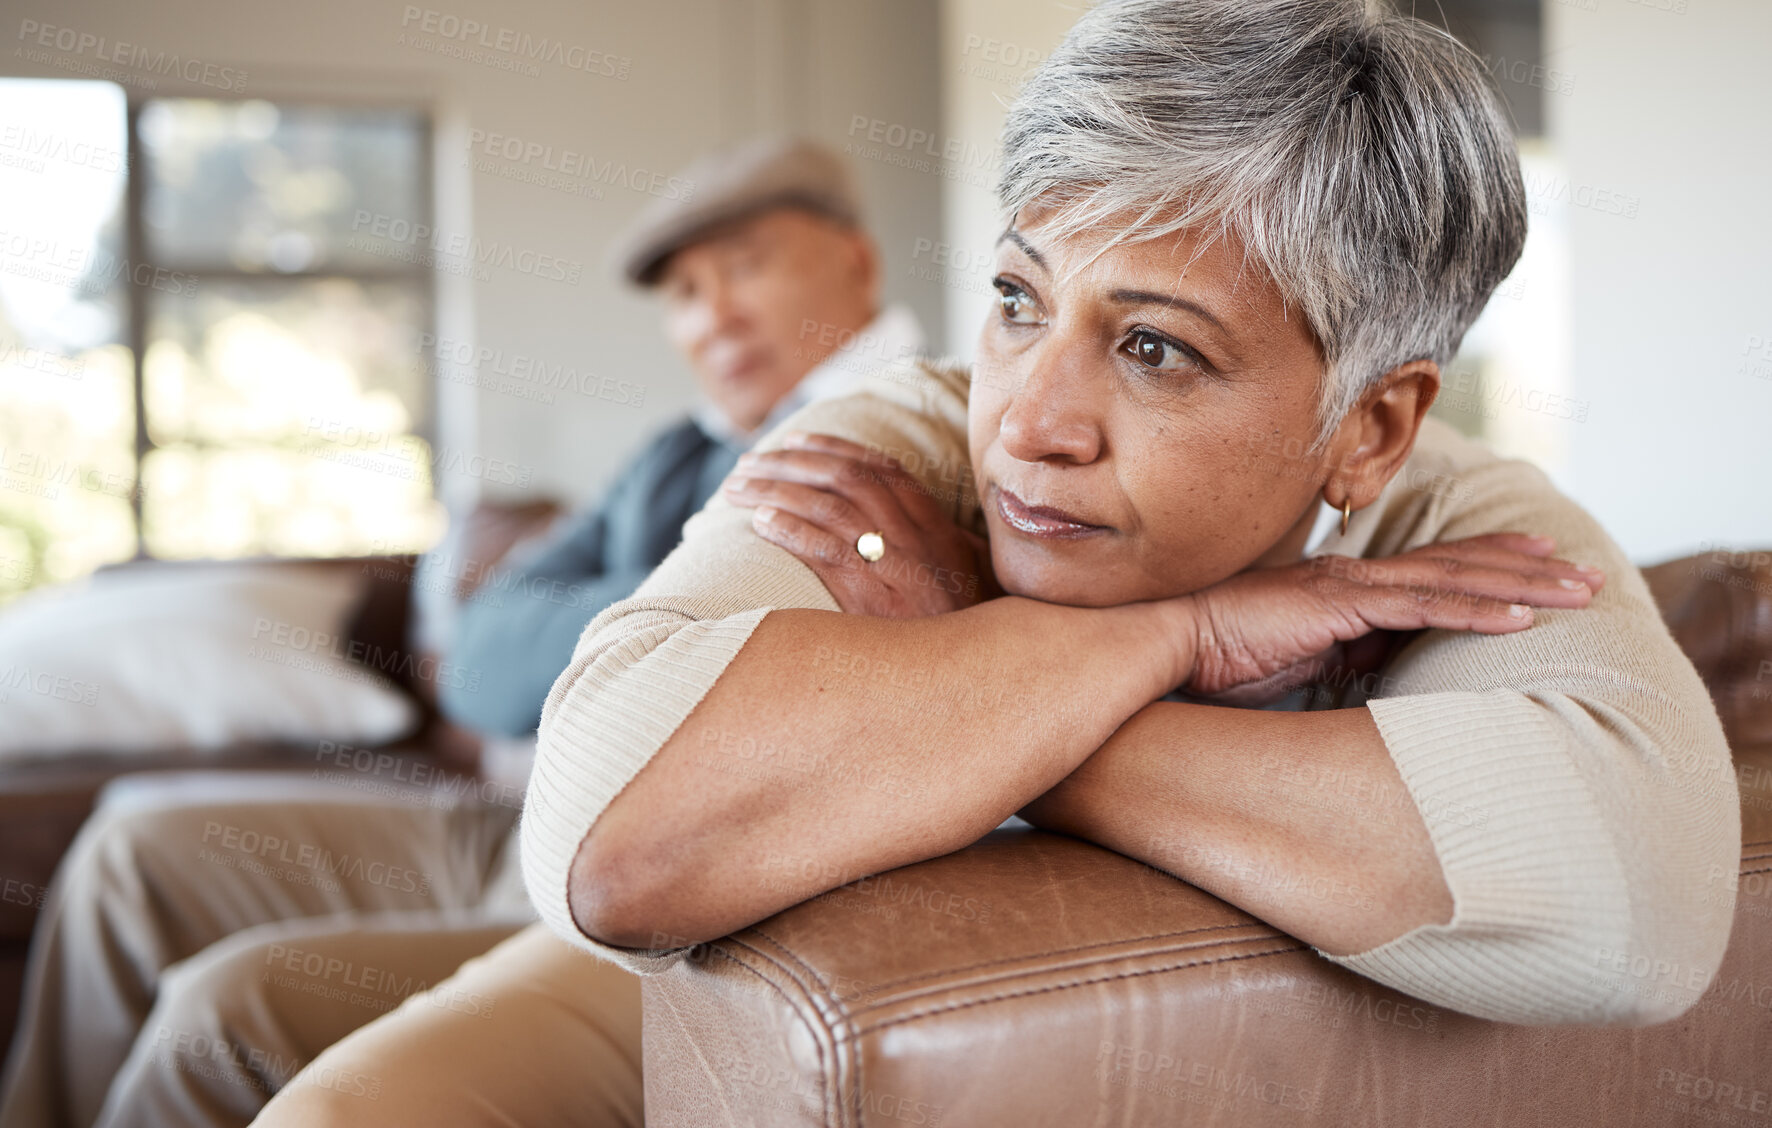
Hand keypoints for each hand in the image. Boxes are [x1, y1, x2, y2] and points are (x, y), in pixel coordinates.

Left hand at [720, 431, 1001, 617]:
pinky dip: (792, 530)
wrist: (976, 683)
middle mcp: (920, 543)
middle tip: (749, 462)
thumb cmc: (967, 636)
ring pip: (831, 509)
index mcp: (939, 533)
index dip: (837, 449)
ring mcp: (899, 572)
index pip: (884, 471)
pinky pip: (828, 553)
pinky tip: (761, 523)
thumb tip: (946, 529)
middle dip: (792, 463)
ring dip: (776, 491)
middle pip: (848, 480)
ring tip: (738, 490)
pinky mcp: (875, 605)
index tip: (795, 441)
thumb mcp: (973, 583)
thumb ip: (954, 549)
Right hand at [1175, 533, 1605, 699]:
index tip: (1542, 570)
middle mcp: (1355, 576)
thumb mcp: (1301, 664)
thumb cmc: (1220, 663)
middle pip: (1459, 566)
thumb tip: (1388, 672)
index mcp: (1346, 589)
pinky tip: (1525, 617)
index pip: (1433, 573)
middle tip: (1589, 575)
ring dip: (1525, 585)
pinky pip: (1424, 606)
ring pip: (1456, 579)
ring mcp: (1350, 586)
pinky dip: (1479, 609)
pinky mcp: (1340, 604)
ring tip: (1579, 592)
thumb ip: (1347, 658)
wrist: (1168, 647)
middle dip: (1529, 569)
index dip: (1491, 567)